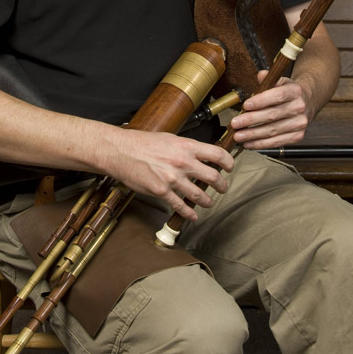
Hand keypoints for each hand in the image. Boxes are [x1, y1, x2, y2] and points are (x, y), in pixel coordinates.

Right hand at [106, 128, 233, 221]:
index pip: (217, 154)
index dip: (228, 162)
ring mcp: (173, 179)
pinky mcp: (162, 192)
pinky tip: (192, 215)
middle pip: (213, 177)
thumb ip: (185, 147)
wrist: (122, 151)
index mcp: (186, 146)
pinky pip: (181, 206)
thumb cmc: (143, 142)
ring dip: (208, 202)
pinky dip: (189, 213)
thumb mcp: (169, 138)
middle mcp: (183, 162)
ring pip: (200, 195)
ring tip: (209, 203)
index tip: (230, 167)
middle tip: (223, 188)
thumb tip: (198, 153)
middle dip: (222, 186)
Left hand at [230, 70, 311, 149]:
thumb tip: (261, 75)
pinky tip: (249, 143)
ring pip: (273, 131)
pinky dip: (261, 144)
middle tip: (235, 123)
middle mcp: (299, 107)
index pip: (277, 96)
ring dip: (253, 135)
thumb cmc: (287, 92)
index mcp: (295, 91)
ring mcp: (299, 123)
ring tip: (238, 136)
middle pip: (272, 115)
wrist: (306, 102)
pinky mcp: (298, 136)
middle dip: (251, 120)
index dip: (261, 101)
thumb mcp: (279, 81)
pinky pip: (277, 142)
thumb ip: (268, 79)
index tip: (245, 105)